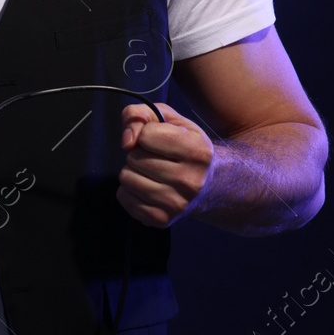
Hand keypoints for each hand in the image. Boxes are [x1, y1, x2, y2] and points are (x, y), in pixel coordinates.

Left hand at [116, 102, 214, 227]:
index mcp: (197, 152)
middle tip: (156, 158)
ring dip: (133, 171)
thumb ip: (140, 115)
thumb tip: (126, 141)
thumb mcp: (170, 119)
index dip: (147, 133)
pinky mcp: (161, 219)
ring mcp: (176, 204)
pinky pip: (124, 198)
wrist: (209, 184)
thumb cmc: (185, 145)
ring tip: (151, 172)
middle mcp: (190, 181)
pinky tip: (147, 186)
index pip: (146, 135)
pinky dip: (129, 189)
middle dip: (139, 153)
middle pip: (134, 158)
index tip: (159, 140)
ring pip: (126, 178)